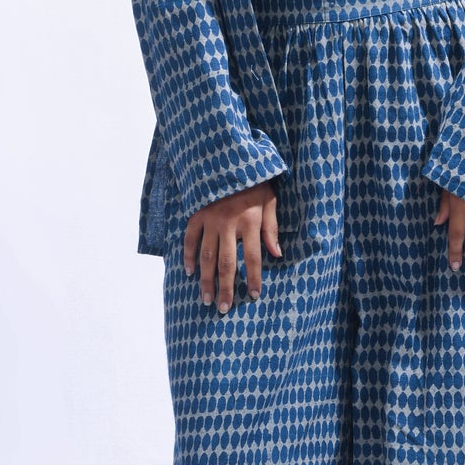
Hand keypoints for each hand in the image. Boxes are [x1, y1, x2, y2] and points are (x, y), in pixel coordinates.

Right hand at [183, 180, 281, 313]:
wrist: (228, 155)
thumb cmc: (254, 179)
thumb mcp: (270, 199)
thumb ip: (272, 227)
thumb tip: (277, 254)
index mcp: (250, 221)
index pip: (252, 257)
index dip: (253, 278)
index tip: (253, 296)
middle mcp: (229, 224)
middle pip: (227, 263)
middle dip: (226, 288)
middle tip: (223, 308)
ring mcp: (210, 220)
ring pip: (207, 256)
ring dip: (206, 280)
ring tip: (206, 299)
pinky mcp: (196, 214)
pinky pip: (190, 238)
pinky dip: (188, 256)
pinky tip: (189, 272)